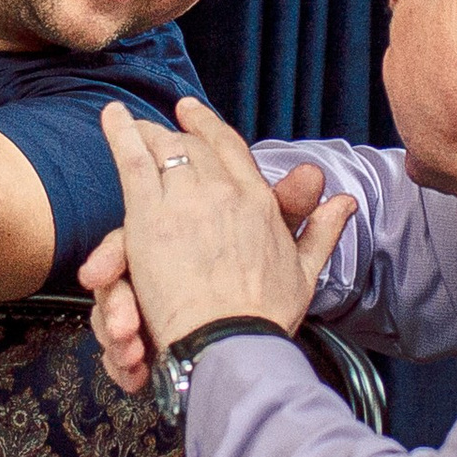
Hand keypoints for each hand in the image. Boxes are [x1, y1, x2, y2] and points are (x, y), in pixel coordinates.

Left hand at [96, 100, 354, 368]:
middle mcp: (224, 192)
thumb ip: (322, 231)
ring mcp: (186, 199)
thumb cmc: (264, 318)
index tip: (191, 114)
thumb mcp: (304, 272)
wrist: (233, 342)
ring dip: (144, 134)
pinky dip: (121, 134)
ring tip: (126, 122)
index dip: (208, 128)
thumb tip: (345, 201)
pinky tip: (111, 116)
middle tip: (155, 129)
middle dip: (173, 135)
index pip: (230, 149)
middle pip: (192, 148)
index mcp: (257, 202)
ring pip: (163, 150)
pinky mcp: (151, 216)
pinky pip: (134, 161)